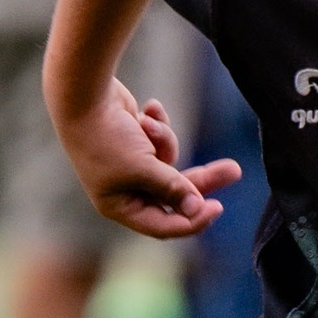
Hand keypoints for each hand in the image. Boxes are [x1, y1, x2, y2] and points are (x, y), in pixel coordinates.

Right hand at [60, 79, 240, 239]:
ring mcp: (130, 164)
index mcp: (120, 206)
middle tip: (234, 169)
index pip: (163, 226)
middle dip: (202, 179)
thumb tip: (198, 209)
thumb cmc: (106, 136)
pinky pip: (161, 139)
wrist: (83, 92)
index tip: (217, 207)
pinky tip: (150, 108)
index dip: (191, 220)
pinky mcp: (135, 141)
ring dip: (166, 140)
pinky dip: (159, 124)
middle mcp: (124, 189)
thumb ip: (173, 188)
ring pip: (170, 163)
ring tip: (150, 122)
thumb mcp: (144, 167)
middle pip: (174, 195)